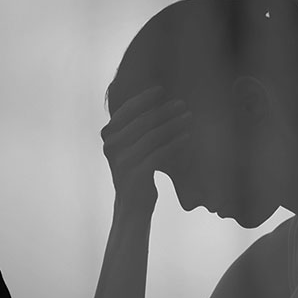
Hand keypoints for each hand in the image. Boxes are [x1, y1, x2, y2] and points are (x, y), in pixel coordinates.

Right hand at [100, 86, 192, 217]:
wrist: (132, 208)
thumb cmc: (136, 174)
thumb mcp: (131, 148)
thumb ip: (136, 128)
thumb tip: (155, 102)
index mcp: (109, 137)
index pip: (126, 111)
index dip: (144, 98)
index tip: (162, 89)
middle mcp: (112, 147)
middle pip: (142, 121)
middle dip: (164, 110)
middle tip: (182, 103)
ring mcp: (123, 161)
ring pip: (152, 136)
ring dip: (173, 124)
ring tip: (189, 116)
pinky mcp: (136, 174)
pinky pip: (160, 153)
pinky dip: (175, 143)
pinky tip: (188, 136)